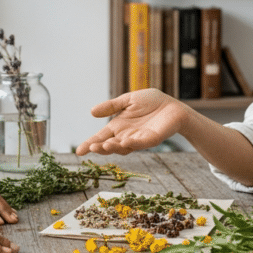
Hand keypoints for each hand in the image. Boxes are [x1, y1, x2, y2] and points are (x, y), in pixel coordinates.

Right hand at [75, 89, 189, 155]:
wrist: (173, 106)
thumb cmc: (152, 102)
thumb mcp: (128, 100)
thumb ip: (111, 106)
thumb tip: (91, 112)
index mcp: (119, 126)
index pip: (101, 137)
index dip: (90, 144)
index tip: (79, 151)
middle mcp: (126, 135)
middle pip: (109, 145)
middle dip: (99, 147)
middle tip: (91, 148)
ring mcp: (138, 139)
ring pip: (122, 147)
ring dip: (113, 147)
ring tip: (103, 146)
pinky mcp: (151, 139)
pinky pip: (140, 143)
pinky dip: (132, 143)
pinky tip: (124, 142)